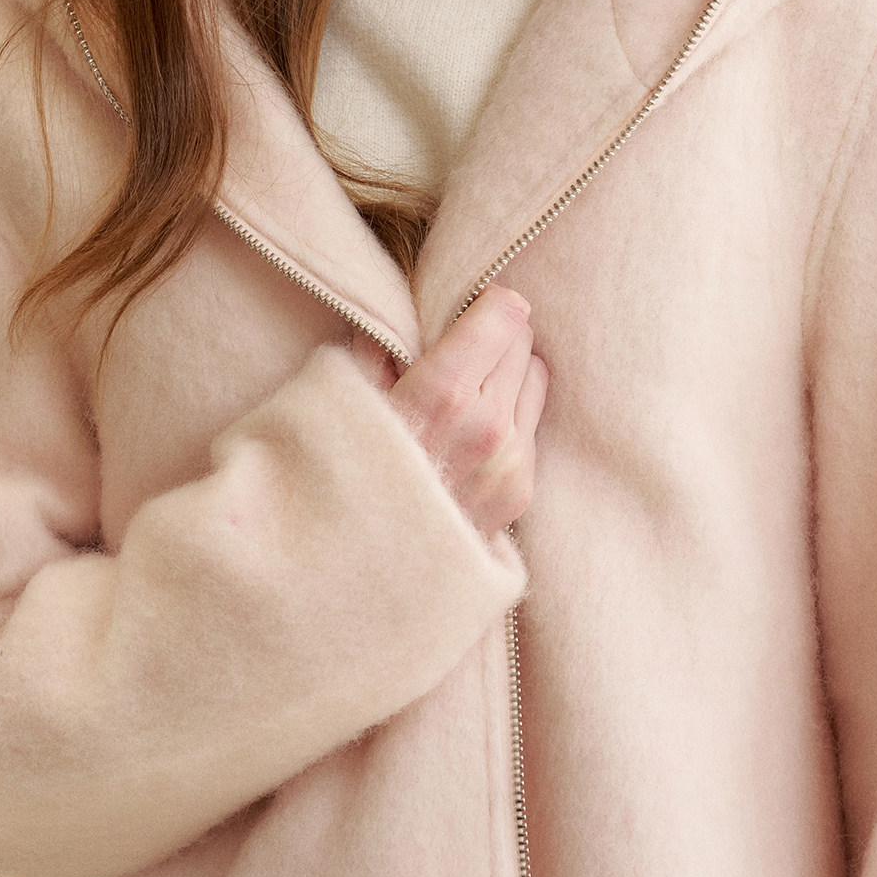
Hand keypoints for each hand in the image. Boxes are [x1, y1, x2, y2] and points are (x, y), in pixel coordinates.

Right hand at [352, 286, 545, 535]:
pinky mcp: (520, 492)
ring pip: (536, 378)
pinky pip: (531, 425)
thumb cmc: (341, 478)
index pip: (505, 314)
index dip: (484, 302)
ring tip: (466, 392)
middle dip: (494, 335)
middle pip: (523, 340)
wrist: (357, 574)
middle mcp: (489, 427)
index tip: (464, 307)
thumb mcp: (342, 401)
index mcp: (445, 394)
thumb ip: (375, 347)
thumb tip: (399, 310)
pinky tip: (469, 435)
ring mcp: (511, 464)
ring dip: (508, 374)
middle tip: (459, 349)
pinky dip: (510, 416)